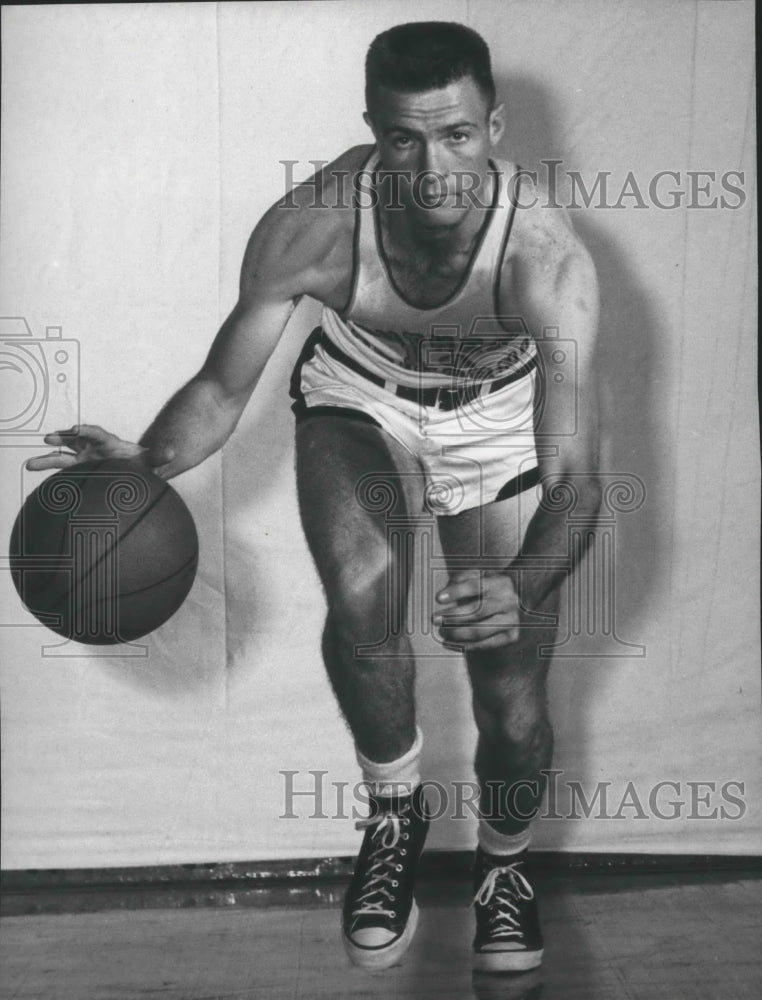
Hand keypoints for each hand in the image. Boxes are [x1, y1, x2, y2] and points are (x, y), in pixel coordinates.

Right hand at [25, 424, 173, 472]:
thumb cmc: (141, 464)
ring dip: (47, 458)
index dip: (86, 431)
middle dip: (62, 438)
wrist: (134, 471)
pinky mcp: (78, 469)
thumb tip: (173, 453)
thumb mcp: (151, 461)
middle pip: (75, 440)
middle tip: (48, 439)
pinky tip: (34, 470)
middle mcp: (92, 447)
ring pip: (62, 455)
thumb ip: (159, 456)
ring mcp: (83, 458)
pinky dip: (48, 469)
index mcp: (109, 443)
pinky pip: (61, 468)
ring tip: (30, 464)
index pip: (96, 433)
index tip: (75, 430)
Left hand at [432, 569, 521, 649]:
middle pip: (477, 610)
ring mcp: (512, 620)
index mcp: (501, 582)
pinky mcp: (511, 636)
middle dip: (453, 616)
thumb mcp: (476, 580)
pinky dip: (464, 646)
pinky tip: (449, 643)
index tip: (438, 598)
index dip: (456, 592)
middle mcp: (510, 601)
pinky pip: (484, 644)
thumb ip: (461, 581)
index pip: (476, 586)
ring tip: (441, 632)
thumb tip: (444, 594)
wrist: (506, 609)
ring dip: (456, 633)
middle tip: (434, 619)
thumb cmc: (484, 592)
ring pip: (479, 630)